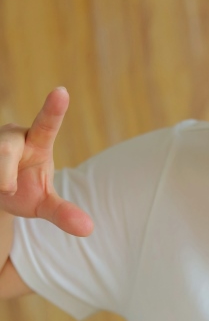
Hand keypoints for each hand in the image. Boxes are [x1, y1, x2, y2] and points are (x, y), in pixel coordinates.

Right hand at [0, 88, 92, 234]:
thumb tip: (88, 229)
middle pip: (5, 149)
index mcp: (36, 142)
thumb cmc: (25, 190)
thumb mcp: (44, 204)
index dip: (53, 110)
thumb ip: (63, 213)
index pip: (46, 125)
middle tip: (6, 189)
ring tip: (1, 188)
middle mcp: (12, 137)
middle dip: (3, 172)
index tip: (62, 91)